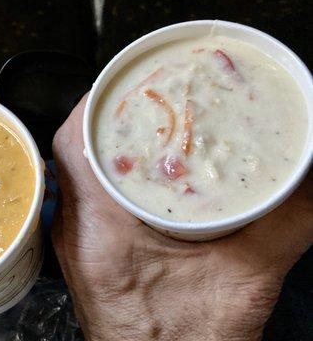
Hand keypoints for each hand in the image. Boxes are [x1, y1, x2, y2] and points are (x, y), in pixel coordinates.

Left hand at [52, 95, 311, 340]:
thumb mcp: (245, 280)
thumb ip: (287, 221)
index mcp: (99, 230)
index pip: (72, 142)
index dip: (95, 102)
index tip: (124, 81)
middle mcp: (76, 232)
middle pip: (72, 151)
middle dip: (105, 117)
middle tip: (142, 97)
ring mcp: (77, 243)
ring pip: (77, 172)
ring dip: (103, 145)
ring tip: (140, 125)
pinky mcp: (88, 253)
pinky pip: (86, 196)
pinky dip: (107, 174)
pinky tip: (138, 173)